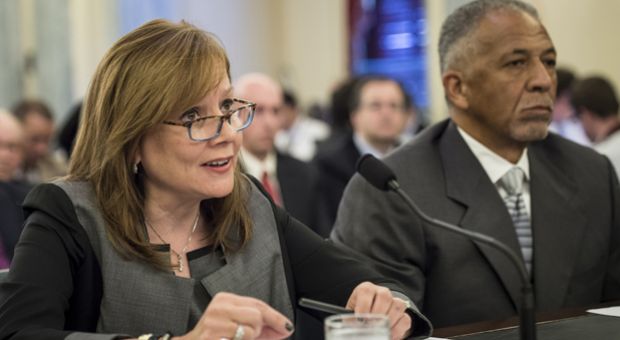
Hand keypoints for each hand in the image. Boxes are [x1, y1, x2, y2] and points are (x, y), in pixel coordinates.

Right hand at [177, 292, 293, 339]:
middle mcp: (219, 307)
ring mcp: (214, 322)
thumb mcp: (240, 326)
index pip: (258, 304)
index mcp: (226, 299)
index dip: (276, 317)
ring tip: (236, 338)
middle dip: (259, 330)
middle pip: (257, 315)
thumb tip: (285, 328)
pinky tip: (228, 339)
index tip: (287, 327)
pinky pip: (241, 339)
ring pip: (250, 330)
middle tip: (251, 336)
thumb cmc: (216, 336)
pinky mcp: (211, 337)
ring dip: (250, 339)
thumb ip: (262, 326)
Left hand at [346, 282, 411, 339]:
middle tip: (371, 325)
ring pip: (398, 305)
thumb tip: (350, 325)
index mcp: (366, 289)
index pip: (367, 291)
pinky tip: (390, 335)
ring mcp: (394, 302)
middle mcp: (381, 292)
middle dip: (377, 313)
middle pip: (384, 296)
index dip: (363, 305)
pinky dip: (398, 329)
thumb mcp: (352, 314)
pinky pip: (405, 319)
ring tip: (381, 330)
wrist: (368, 320)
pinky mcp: (403, 314)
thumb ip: (351, 318)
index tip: (360, 319)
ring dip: (389, 320)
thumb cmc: (359, 316)